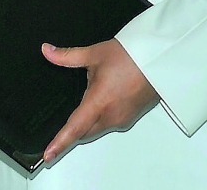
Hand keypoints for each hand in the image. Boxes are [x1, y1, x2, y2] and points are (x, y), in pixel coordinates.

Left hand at [41, 39, 158, 163]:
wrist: (158, 59)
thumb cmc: (130, 56)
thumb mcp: (94, 54)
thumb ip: (67, 56)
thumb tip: (47, 51)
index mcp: (99, 102)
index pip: (75, 128)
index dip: (60, 143)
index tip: (48, 155)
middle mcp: (111, 116)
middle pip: (85, 132)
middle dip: (72, 132)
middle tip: (57, 131)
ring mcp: (122, 119)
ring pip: (97, 129)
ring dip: (87, 123)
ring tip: (83, 104)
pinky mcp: (130, 118)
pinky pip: (109, 124)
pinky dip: (100, 118)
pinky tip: (100, 101)